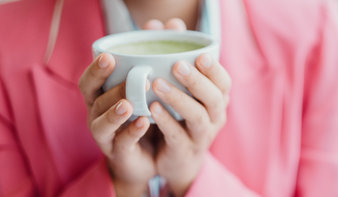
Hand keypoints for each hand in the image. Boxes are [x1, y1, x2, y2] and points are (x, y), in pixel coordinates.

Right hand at [78, 18, 187, 196]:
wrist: (152, 156)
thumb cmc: (149, 113)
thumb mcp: (153, 86)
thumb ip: (161, 56)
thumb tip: (174, 25)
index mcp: (103, 96)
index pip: (89, 81)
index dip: (95, 70)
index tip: (109, 57)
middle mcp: (99, 114)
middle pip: (95, 100)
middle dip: (109, 87)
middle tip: (130, 77)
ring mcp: (107, 136)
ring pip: (102, 123)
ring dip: (115, 111)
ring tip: (129, 102)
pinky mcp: (120, 154)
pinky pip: (122, 143)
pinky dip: (131, 132)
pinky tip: (144, 122)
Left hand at [149, 54, 231, 195]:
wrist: (177, 159)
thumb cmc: (179, 116)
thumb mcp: (181, 89)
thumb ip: (174, 56)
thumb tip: (166, 24)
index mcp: (217, 100)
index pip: (224, 82)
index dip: (215, 69)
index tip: (200, 55)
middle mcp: (215, 117)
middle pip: (214, 98)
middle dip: (197, 80)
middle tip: (177, 65)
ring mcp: (202, 136)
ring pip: (197, 116)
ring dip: (178, 99)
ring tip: (157, 84)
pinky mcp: (185, 150)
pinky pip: (178, 135)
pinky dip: (166, 121)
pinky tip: (152, 108)